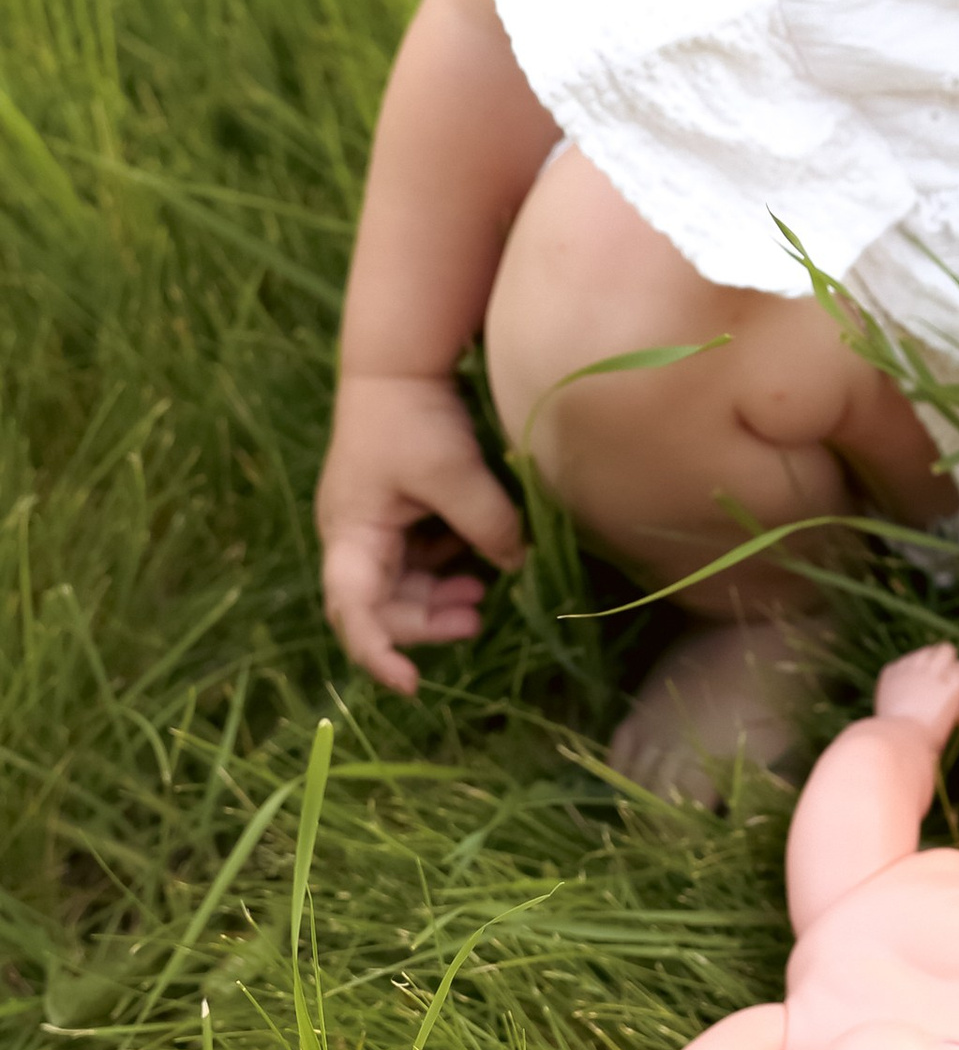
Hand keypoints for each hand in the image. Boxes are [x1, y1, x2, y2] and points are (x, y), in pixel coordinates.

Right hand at [317, 371, 524, 695]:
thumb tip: (516, 566)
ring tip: (480, 596)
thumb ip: (487, 525)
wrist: (399, 365)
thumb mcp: (454, 472)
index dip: (379, 653)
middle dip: (426, 623)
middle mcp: (355, 539)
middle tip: (476, 620)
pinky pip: (420, 558)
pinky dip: (446, 568)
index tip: (411, 684)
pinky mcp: (399, 514)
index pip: (354, 611)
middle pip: (382, 606)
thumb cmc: (413, 418)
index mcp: (352, 535)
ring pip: (404, 586)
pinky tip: (477, 559)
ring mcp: (376, 527)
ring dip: (440, 598)